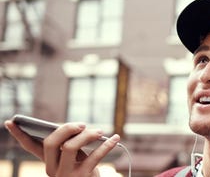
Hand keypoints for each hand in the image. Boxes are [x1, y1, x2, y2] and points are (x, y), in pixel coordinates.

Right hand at [4, 119, 119, 176]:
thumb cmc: (84, 169)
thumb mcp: (74, 158)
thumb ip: (70, 144)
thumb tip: (75, 127)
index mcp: (48, 162)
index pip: (30, 147)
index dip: (20, 135)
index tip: (10, 122)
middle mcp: (53, 169)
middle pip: (51, 142)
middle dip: (66, 128)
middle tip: (82, 124)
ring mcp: (67, 174)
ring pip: (70, 147)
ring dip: (87, 135)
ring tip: (99, 131)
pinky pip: (95, 156)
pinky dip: (107, 145)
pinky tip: (116, 138)